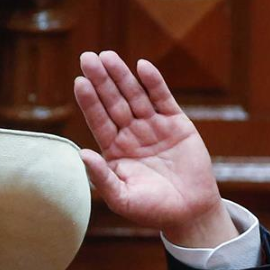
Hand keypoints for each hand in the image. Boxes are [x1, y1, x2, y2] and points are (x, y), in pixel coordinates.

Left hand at [73, 50, 238, 248]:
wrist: (190, 213)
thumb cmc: (153, 211)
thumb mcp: (122, 199)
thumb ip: (102, 178)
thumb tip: (81, 153)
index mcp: (115, 151)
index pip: (98, 121)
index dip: (89, 102)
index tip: (79, 82)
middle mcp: (131, 134)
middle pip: (113, 102)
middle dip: (101, 81)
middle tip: (88, 58)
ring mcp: (153, 126)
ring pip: (135, 95)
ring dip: (122, 76)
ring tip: (108, 56)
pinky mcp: (176, 123)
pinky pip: (163, 98)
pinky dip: (154, 82)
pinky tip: (142, 67)